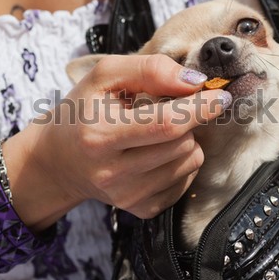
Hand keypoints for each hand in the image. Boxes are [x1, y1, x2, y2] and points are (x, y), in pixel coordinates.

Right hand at [5, 54, 231, 225]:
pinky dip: (181, 161)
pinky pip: (185, 181)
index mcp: (100, 135)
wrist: (59, 161)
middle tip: (173, 109)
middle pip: (181, 144)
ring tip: (158, 132)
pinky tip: (157, 153)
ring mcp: (128, 196)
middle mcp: (113, 173)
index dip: (200, 108)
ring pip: (189, 162)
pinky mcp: (141, 209)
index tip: (220, 96)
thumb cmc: (82, 111)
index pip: (166, 124)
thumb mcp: (103, 76)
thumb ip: (148, 70)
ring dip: (186, 140)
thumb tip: (193, 82)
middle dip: (190, 120)